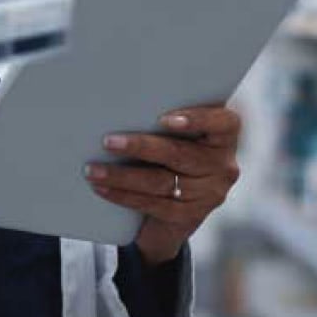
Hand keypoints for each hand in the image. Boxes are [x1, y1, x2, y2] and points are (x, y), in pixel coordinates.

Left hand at [84, 105, 241, 264]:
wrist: (177, 204)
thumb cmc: (171, 146)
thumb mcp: (178, 130)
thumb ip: (162, 116)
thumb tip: (119, 100)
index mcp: (223, 135)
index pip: (223, 123)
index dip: (196, 120)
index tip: (164, 119)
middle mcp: (222, 165)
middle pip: (179, 154)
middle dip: (140, 147)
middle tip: (107, 142)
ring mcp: (209, 194)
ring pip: (161, 182)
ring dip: (122, 176)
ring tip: (93, 169)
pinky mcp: (191, 215)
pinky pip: (154, 205)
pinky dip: (123, 195)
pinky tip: (102, 188)